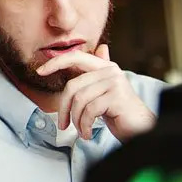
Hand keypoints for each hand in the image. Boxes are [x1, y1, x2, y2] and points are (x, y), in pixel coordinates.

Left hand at [36, 44, 155, 142]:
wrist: (142, 130)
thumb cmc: (119, 113)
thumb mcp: (104, 91)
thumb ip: (98, 73)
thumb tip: (101, 48)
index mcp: (105, 66)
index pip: (76, 57)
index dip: (56, 62)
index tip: (40, 71)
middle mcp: (110, 71)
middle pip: (73, 86)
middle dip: (64, 108)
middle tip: (62, 124)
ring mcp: (115, 82)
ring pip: (79, 100)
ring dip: (76, 120)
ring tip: (80, 130)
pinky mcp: (117, 97)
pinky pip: (89, 111)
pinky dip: (84, 125)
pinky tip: (87, 133)